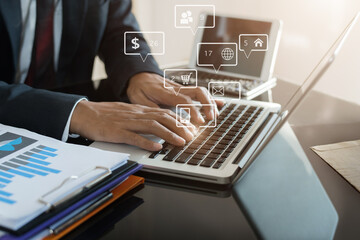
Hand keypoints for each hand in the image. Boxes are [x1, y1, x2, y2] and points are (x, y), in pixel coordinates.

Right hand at [70, 100, 196, 150]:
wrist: (84, 113)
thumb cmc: (106, 114)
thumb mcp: (128, 113)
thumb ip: (143, 117)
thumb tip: (158, 124)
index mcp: (140, 110)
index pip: (165, 113)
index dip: (180, 121)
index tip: (190, 129)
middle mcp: (137, 114)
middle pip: (163, 118)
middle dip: (180, 127)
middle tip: (191, 136)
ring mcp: (127, 122)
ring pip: (153, 126)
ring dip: (169, 134)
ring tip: (181, 142)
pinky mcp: (117, 132)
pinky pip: (134, 137)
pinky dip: (147, 142)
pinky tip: (156, 148)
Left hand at [127, 72, 223, 122]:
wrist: (139, 76)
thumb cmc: (139, 88)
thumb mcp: (138, 99)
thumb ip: (150, 107)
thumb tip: (162, 117)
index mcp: (166, 92)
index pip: (184, 100)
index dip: (193, 110)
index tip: (199, 121)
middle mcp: (176, 89)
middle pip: (198, 92)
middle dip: (207, 105)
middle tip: (211, 119)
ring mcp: (181, 88)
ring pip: (201, 91)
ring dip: (210, 103)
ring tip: (214, 116)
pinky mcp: (183, 90)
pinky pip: (199, 92)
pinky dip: (210, 97)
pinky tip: (219, 103)